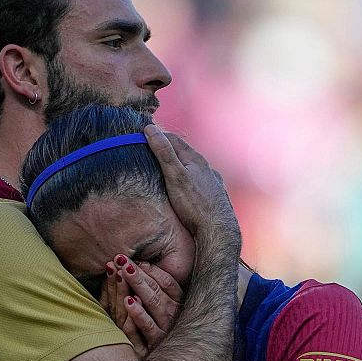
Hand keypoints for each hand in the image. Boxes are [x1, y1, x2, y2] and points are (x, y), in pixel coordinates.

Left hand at [101, 259, 180, 356]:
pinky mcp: (155, 343)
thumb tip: (140, 264)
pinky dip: (139, 313)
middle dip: (138, 273)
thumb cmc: (160, 329)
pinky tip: (129, 301)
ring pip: (152, 303)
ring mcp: (166, 328)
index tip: (136, 259)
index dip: (152, 269)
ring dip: (137, 286)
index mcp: (178, 303)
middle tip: (122, 260)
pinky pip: (147, 326)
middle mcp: (174, 314)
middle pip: (157, 289)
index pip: (167, 282)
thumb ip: (157, 288)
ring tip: (123, 273)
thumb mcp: (164, 308)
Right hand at [144, 124, 238, 243]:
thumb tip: (151, 129)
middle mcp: (207, 169)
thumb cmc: (194, 205)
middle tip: (151, 148)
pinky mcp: (215, 197)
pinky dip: (188, 180)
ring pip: (193, 169)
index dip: (158, 135)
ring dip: (180, 165)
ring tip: (166, 168)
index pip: (174, 140)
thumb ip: (163, 152)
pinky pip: (199, 183)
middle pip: (184, 154)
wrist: (218, 231)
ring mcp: (213, 183)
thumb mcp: (174, 176)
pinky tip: (186, 188)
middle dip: (168, 149)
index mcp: (196, 160)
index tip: (144, 133)